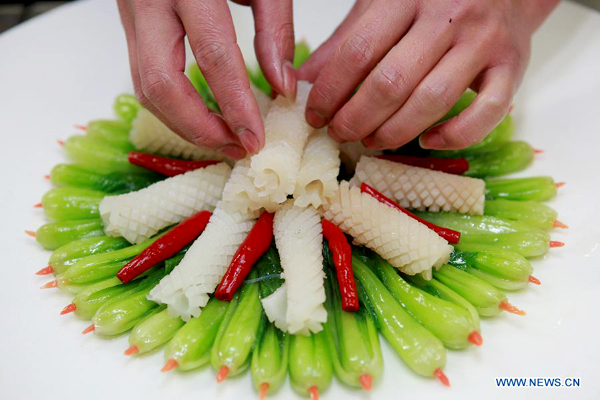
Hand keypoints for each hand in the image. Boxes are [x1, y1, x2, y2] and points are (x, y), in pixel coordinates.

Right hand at [117, 0, 295, 158]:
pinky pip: (144, 78)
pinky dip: (173, 107)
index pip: (214, 56)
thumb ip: (274, 29)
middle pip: (162, 84)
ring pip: (144, 88)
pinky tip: (204, 119)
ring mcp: (131, 15)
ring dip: (183, 124)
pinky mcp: (129, 26)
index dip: (236, 105)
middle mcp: (148, 1)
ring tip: (223, 140)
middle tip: (235, 148)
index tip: (255, 138)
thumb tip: (281, 88)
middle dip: (200, 128)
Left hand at [298, 0, 558, 149]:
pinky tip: (428, 141)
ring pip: (432, 101)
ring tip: (371, 140)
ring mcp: (483, 42)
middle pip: (392, 82)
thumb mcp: (381, 6)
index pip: (358, 51)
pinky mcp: (513, 67)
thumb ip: (343, 43)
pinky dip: (455, 135)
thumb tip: (299, 81)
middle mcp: (449, 17)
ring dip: (394, 131)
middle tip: (339, 133)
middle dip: (356, 118)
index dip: (330, 91)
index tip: (315, 115)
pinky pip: (487, 112)